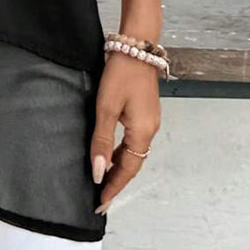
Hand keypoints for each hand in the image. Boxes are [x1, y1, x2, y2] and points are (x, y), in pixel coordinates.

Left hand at [89, 50, 160, 213]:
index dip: (114, 187)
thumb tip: (99, 172)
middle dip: (116, 181)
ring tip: (102, 180)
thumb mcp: (106, 107)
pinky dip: (122, 152)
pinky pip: (134, 140)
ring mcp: (150, 120)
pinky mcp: (145, 111)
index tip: (100, 203)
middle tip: (98, 197)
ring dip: (119, 167)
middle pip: (133, 164)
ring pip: (134, 152)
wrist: (136, 45)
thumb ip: (102, 140)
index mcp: (143, 131)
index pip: (128, 170)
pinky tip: (110, 153)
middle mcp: (151, 129)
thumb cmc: (120, 74)